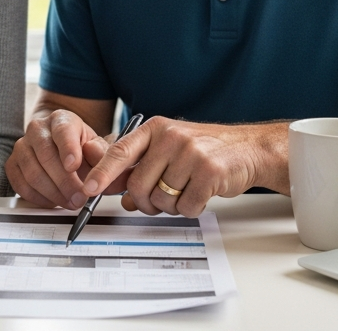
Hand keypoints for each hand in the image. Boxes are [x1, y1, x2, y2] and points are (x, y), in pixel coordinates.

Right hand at [6, 109, 110, 208]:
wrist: (63, 150)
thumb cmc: (81, 149)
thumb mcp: (98, 147)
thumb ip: (100, 152)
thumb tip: (94, 153)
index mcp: (61, 119)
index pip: (62, 131)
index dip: (68, 149)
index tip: (74, 166)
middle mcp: (37, 129)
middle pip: (46, 155)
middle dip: (64, 181)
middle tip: (79, 197)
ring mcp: (22, 146)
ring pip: (32, 173)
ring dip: (53, 193)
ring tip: (71, 203)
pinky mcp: (12, 165)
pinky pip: (21, 185)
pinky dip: (39, 198)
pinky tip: (54, 202)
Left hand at [80, 117, 270, 217]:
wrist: (248, 149)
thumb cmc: (205, 150)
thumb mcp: (169, 149)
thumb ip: (143, 168)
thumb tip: (122, 197)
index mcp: (155, 128)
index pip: (120, 152)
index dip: (102, 173)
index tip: (89, 190)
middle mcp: (171, 137)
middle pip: (138, 184)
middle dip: (145, 202)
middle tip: (157, 201)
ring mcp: (191, 153)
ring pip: (161, 200)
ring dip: (171, 206)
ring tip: (185, 191)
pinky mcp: (209, 172)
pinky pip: (186, 207)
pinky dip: (190, 209)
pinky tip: (200, 194)